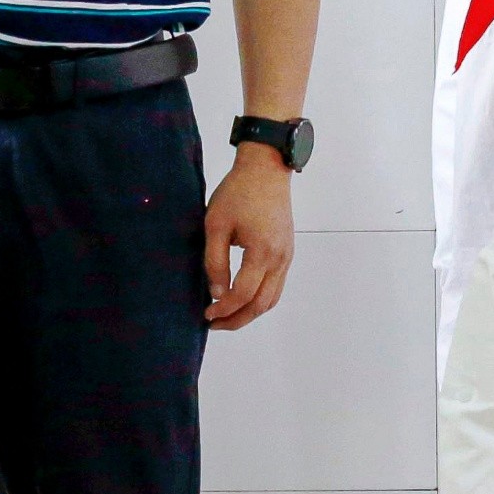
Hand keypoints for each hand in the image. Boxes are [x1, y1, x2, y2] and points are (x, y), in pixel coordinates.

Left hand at [202, 146, 293, 330]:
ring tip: (227, 316)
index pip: (243, 294)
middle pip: (262, 304)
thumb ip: (215, 262)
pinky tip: (242, 298)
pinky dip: (260, 299)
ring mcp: (287, 256)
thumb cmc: (238, 192)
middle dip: (237, 319)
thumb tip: (217, 294)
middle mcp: (280, 258)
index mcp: (262, 252)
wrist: (265, 170)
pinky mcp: (287, 252)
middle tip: (214, 324)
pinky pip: (277, 286)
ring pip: (272, 299)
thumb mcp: (216, 225)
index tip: (206, 314)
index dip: (224, 310)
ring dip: (250, 312)